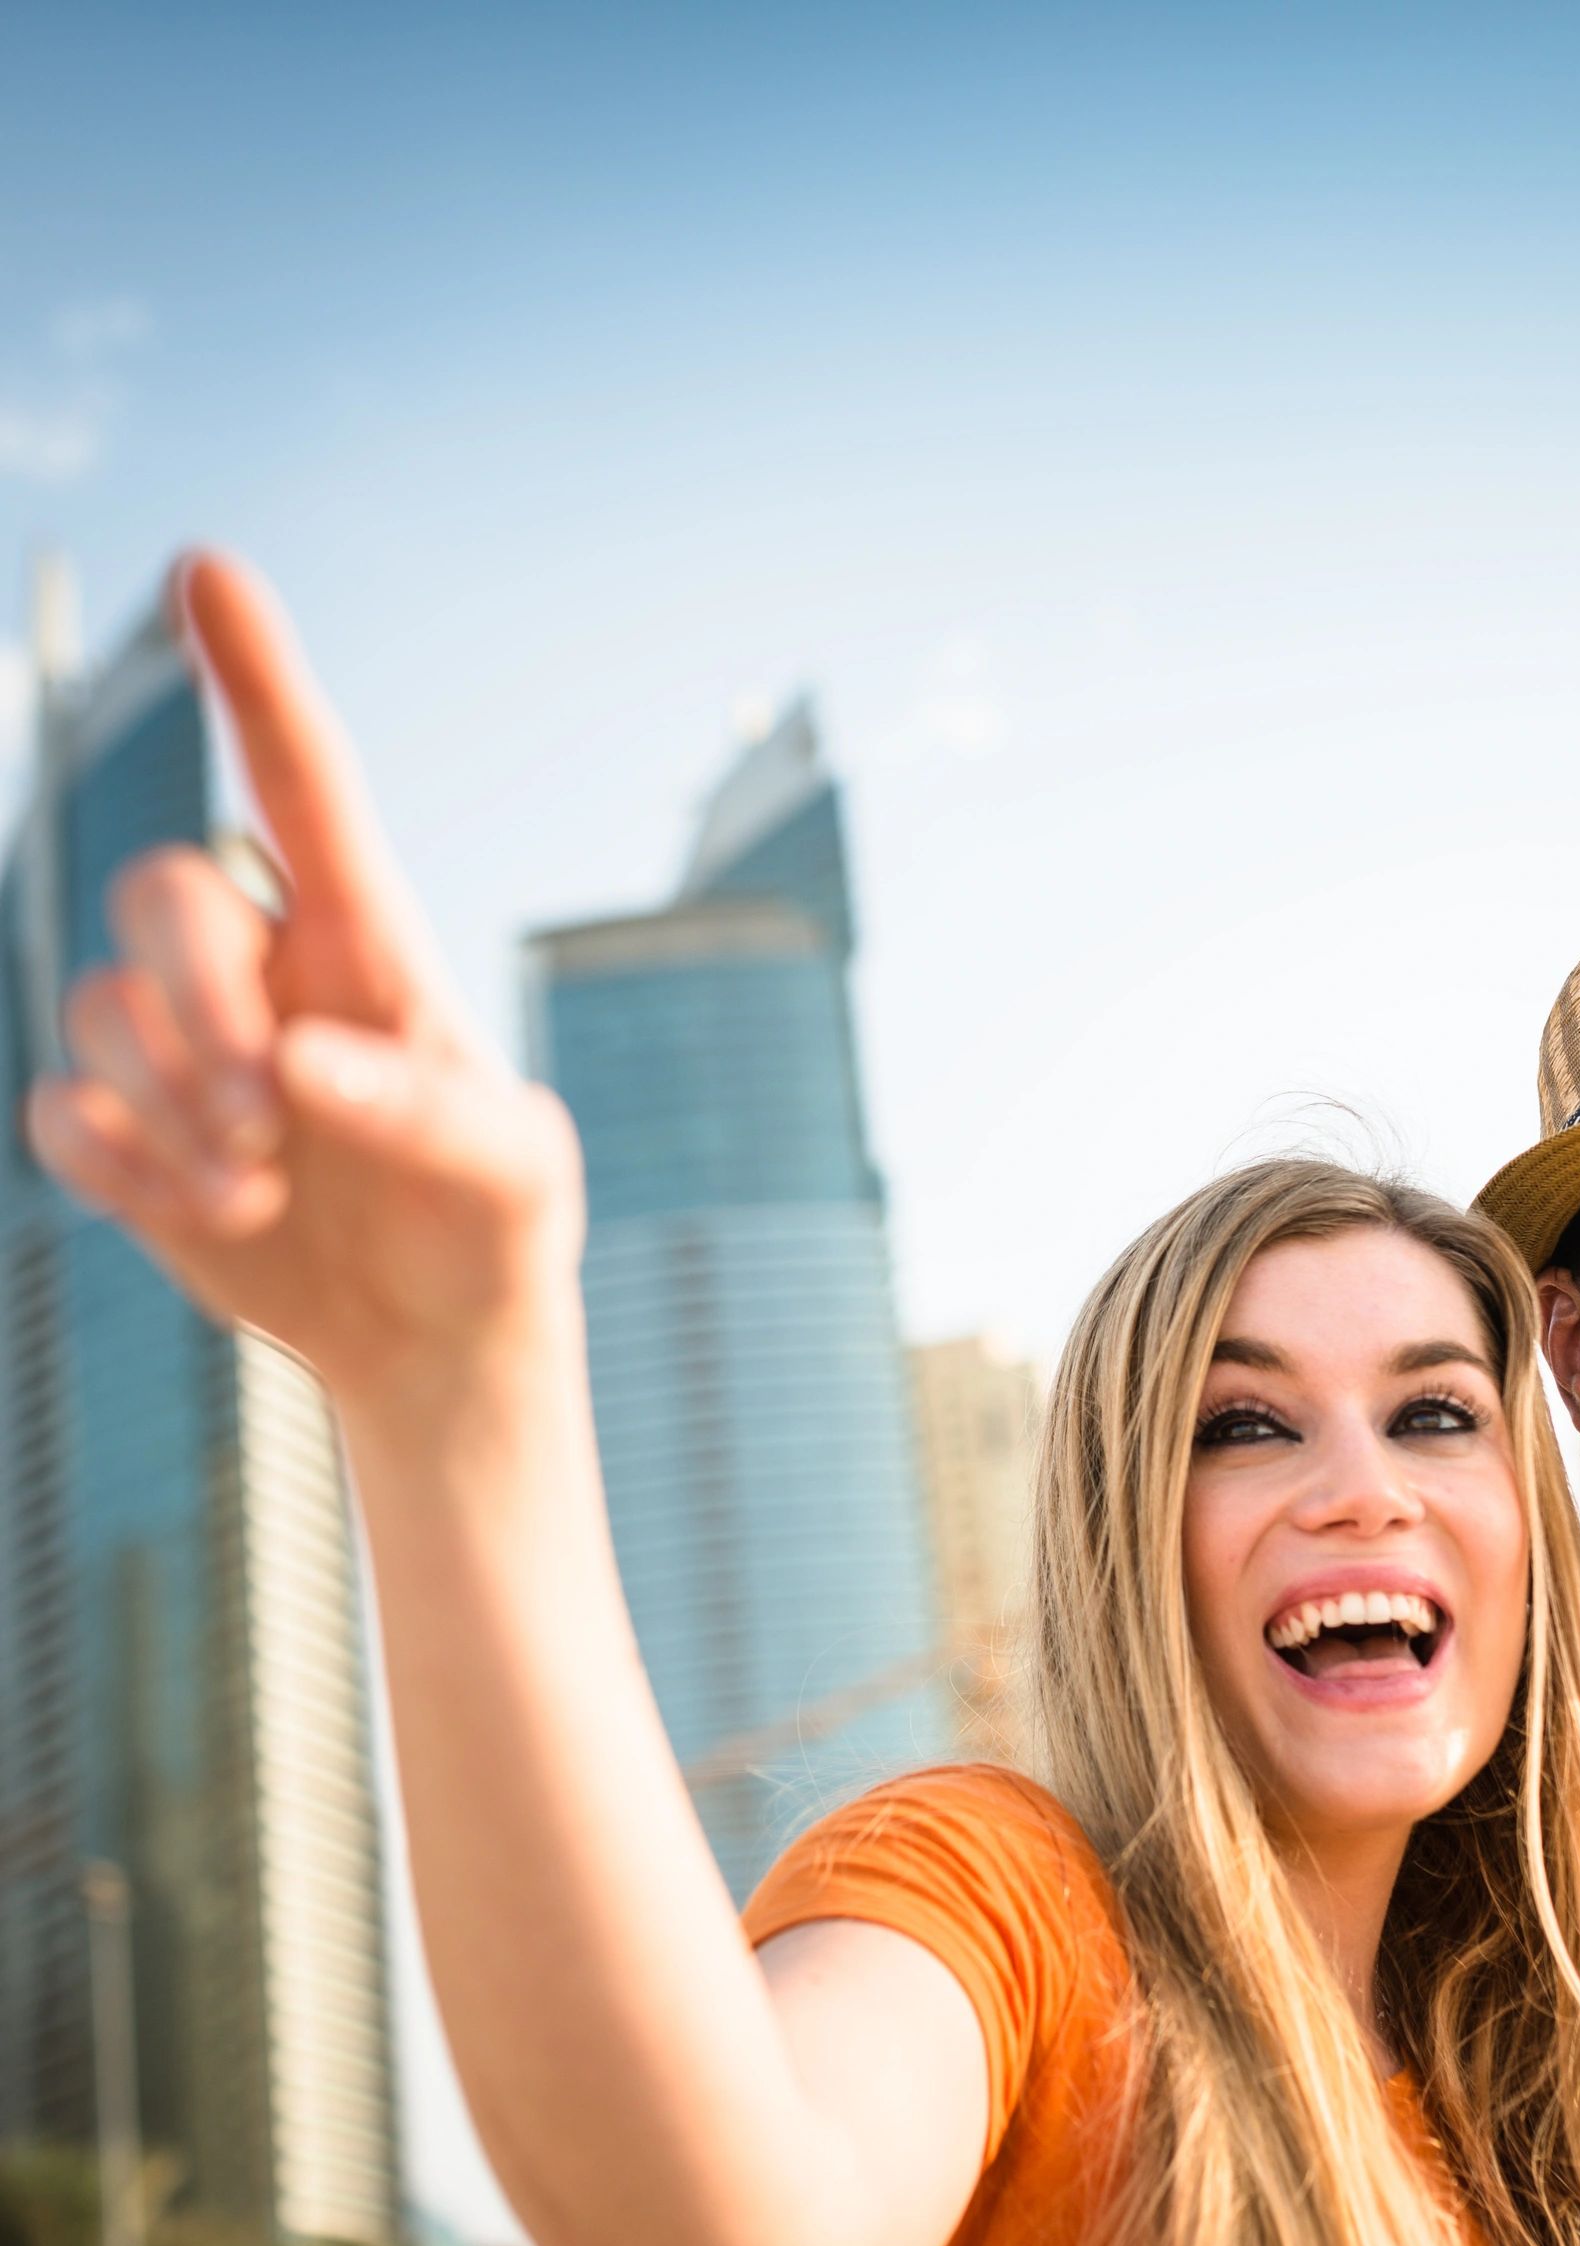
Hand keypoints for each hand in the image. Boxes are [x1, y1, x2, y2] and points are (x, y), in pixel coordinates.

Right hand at [25, 552, 585, 1410]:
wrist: (437, 1336)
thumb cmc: (497, 1226)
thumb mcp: (514, 1175)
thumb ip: (433, 1115)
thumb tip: (306, 1067)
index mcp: (368, 949)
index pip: (303, 788)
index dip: (257, 681)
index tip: (209, 571)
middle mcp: (266, 971)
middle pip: (163, 890)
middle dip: (199, 1000)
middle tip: (273, 1114)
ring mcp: (188, 1048)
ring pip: (103, 1004)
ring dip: (170, 1106)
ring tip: (262, 1188)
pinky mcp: (129, 1132)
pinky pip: (61, 1109)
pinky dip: (119, 1165)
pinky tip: (210, 1211)